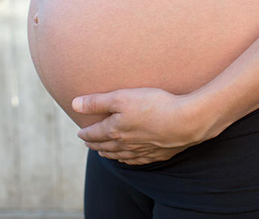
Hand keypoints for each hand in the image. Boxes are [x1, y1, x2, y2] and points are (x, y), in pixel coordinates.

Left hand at [72, 88, 207, 164]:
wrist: (185, 121)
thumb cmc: (153, 105)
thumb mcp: (122, 97)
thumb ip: (97, 101)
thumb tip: (74, 104)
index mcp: (115, 130)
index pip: (94, 134)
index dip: (85, 133)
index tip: (80, 133)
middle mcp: (126, 144)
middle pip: (105, 146)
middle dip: (95, 145)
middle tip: (88, 143)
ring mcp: (142, 151)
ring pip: (120, 155)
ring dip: (109, 154)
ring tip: (103, 153)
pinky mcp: (157, 154)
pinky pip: (137, 160)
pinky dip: (128, 160)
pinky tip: (128, 159)